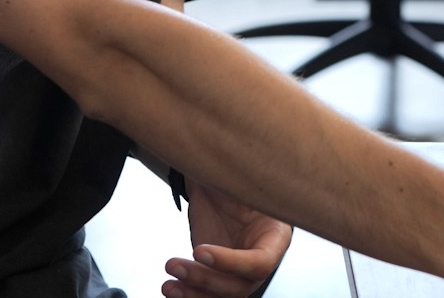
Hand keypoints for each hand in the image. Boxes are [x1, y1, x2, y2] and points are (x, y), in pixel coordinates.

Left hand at [162, 181, 291, 297]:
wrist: (217, 183)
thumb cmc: (236, 176)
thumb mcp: (241, 174)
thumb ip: (243, 177)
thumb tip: (239, 160)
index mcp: (275, 236)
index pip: (261, 262)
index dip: (231, 262)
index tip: (199, 250)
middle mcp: (259, 259)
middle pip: (239, 286)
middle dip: (205, 280)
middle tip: (175, 265)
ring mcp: (237, 270)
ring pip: (223, 296)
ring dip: (194, 295)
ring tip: (169, 286)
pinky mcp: (216, 274)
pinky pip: (207, 294)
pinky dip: (188, 295)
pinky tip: (171, 289)